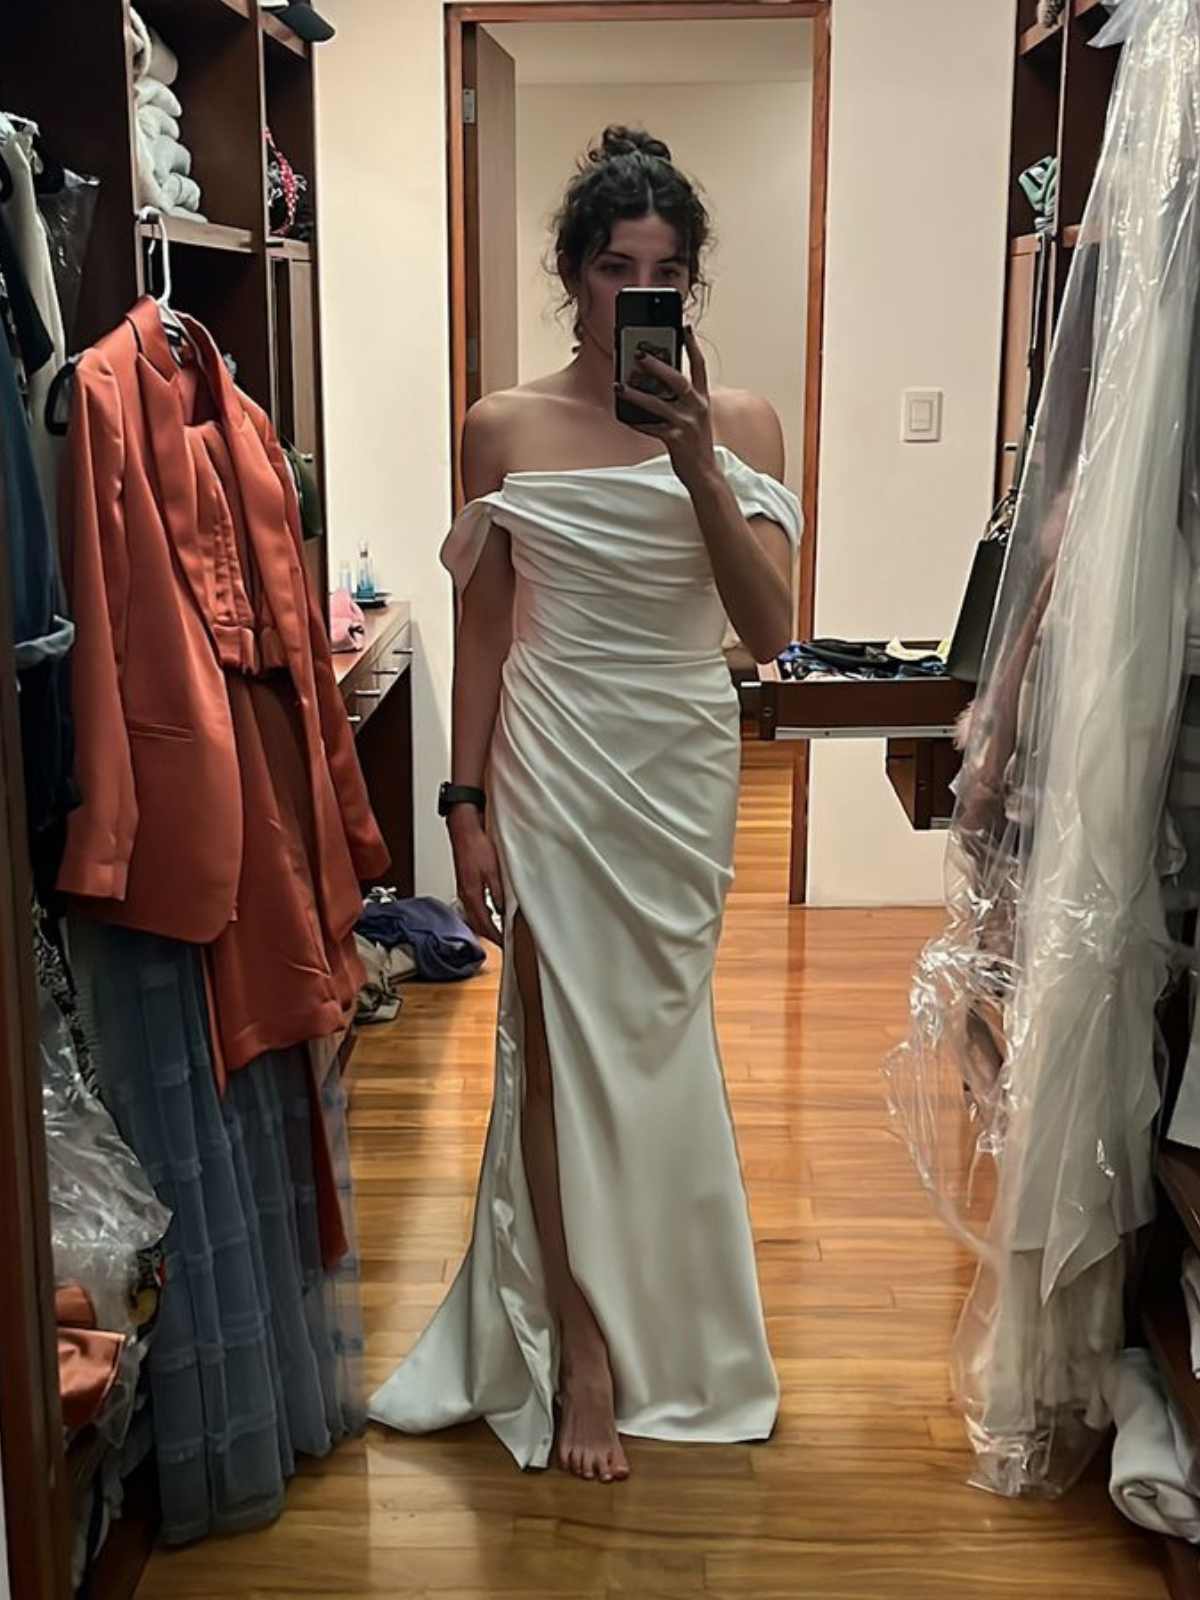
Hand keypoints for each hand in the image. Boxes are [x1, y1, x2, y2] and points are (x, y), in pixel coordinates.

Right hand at [448, 811, 505, 946]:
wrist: (464, 829)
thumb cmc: (476, 845)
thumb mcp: (493, 871)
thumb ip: (498, 893)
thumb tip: (503, 911)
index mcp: (472, 895)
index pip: (484, 924)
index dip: (496, 937)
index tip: (505, 945)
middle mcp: (465, 895)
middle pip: (477, 923)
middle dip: (490, 936)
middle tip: (503, 943)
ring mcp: (464, 889)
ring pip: (474, 915)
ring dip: (485, 925)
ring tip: (498, 933)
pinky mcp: (466, 883)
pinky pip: (474, 905)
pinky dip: (482, 914)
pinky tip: (490, 912)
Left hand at [616, 326, 716, 491]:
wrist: (705, 474)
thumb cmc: (695, 443)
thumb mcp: (695, 417)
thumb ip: (681, 399)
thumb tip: (653, 383)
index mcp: (703, 399)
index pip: (699, 366)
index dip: (692, 345)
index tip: (684, 327)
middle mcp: (697, 408)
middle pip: (677, 380)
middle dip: (657, 366)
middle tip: (639, 353)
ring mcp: (687, 424)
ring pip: (658, 404)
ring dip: (636, 394)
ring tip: (619, 385)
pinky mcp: (676, 441)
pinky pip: (650, 427)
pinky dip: (635, 421)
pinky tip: (623, 415)